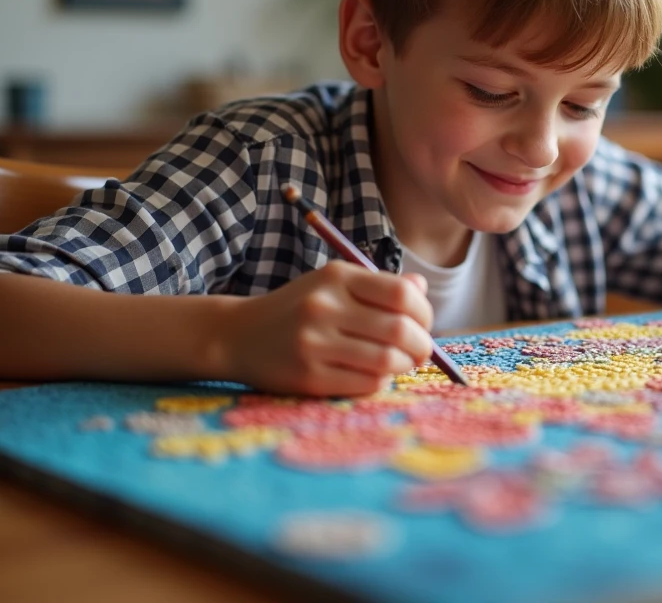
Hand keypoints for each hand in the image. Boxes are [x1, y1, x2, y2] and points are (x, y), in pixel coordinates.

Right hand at [225, 261, 434, 395]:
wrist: (236, 335)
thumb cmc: (298, 309)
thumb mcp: (333, 284)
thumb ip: (378, 286)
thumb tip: (422, 289)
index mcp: (337, 277)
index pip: (402, 294)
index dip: (424, 312)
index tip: (423, 323)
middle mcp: (324, 306)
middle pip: (399, 330)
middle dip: (421, 345)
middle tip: (420, 351)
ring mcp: (314, 343)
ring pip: (386, 361)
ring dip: (403, 366)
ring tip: (399, 363)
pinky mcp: (308, 377)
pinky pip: (365, 383)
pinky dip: (380, 381)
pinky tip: (373, 375)